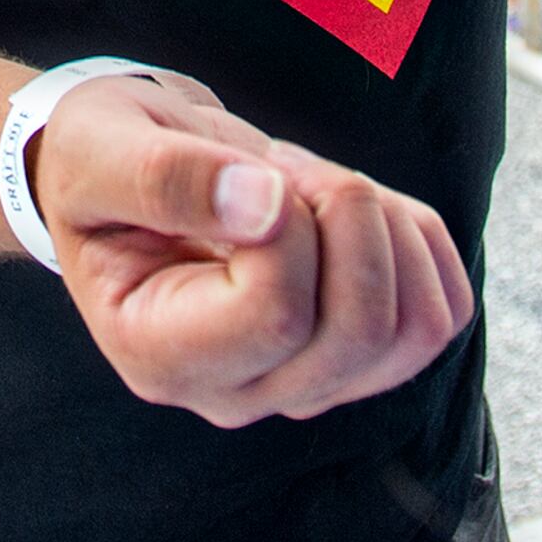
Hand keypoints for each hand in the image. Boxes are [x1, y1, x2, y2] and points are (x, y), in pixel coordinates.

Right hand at [31, 73, 474, 426]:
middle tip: (287, 165)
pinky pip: (440, 310)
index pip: (276, 316)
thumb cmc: (102, 158)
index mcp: (160, 355)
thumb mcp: (101, 149)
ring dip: (386, 226)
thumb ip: (165, 177)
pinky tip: (349, 204)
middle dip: (347, 216)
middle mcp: (236, 392)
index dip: (289, 224)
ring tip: (315, 184)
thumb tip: (265, 208)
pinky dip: (417, 237)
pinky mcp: (360, 355)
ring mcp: (306, 382)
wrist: (132, 166)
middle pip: (359, 332)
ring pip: (414, 329)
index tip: (252, 170)